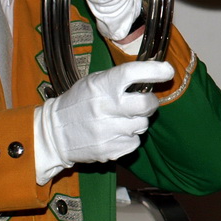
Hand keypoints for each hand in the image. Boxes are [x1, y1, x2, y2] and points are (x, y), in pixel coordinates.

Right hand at [33, 60, 174, 183]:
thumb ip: (119, 79)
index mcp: (101, 86)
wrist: (54, 134)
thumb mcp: (93, 82)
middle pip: (146, 104)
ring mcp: (108, 131)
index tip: (167, 71)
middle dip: (150, 103)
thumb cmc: (78, 103)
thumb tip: (154, 72)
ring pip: (142, 125)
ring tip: (120, 119)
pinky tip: (115, 133)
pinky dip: (129, 137)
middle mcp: (105, 108)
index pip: (131, 73)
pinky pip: (134, 142)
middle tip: (143, 102)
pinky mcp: (111, 150)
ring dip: (137, 121)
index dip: (154, 71)